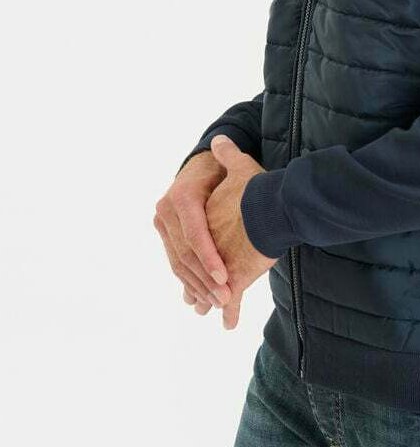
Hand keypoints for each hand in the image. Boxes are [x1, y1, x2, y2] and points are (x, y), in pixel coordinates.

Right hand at [153, 149, 233, 313]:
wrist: (199, 171)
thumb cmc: (219, 169)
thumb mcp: (227, 166)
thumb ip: (228, 158)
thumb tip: (222, 142)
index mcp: (182, 197)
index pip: (194, 233)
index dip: (209, 257)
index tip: (226, 277)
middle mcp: (166, 212)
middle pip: (185, 253)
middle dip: (205, 279)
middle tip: (225, 298)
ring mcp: (164, 227)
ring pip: (179, 263)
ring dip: (198, 286)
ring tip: (219, 304)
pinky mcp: (167, 238)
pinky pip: (177, 263)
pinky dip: (191, 282)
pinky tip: (202, 299)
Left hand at [204, 134, 278, 328]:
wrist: (273, 204)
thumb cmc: (256, 187)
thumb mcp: (239, 168)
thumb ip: (227, 157)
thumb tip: (221, 140)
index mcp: (195, 219)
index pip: (185, 244)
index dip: (189, 259)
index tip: (191, 265)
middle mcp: (203, 244)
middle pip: (194, 269)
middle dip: (196, 284)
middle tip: (194, 301)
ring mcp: (217, 263)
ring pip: (209, 287)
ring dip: (209, 298)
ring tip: (209, 310)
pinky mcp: (233, 277)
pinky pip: (231, 299)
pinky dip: (230, 312)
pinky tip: (229, 323)